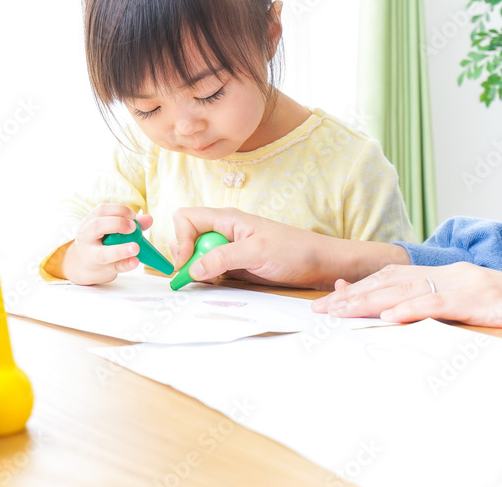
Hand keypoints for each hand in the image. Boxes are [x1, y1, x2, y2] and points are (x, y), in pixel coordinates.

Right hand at [60, 204, 153, 284]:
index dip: (118, 210)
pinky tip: (134, 261)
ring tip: (135, 247)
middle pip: (96, 227)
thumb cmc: (100, 242)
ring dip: (120, 250)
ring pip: (102, 253)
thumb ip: (130, 223)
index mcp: (89, 222)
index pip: (101, 211)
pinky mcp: (100, 270)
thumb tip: (148, 219)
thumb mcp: (109, 230)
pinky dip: (125, 264)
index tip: (133, 215)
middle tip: (133, 227)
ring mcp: (91, 256)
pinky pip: (113, 267)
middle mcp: (87, 237)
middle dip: (117, 224)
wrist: (82, 266)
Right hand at [171, 207, 402, 289]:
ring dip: (195, 268)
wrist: (321, 264)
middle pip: (186, 236)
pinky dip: (207, 277)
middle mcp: (224, 231)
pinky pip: (210, 268)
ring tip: (208, 281)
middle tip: (194, 275)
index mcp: (227, 219)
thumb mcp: (256, 252)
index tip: (187, 263)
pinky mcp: (235, 264)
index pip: (185, 218)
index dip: (180, 239)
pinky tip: (216, 284)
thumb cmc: (294, 251)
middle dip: (184, 255)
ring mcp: (229, 248)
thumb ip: (222, 258)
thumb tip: (192, 269)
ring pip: (196, 254)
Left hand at [311, 262, 501, 334]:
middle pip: (389, 281)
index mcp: (442, 272)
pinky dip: (411, 308)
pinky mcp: (476, 299)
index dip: (359, 285)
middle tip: (322, 309)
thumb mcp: (465, 304)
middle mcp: (447, 272)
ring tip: (341, 312)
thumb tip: (393, 313)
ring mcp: (462, 283)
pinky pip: (438, 303)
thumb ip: (430, 303)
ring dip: (370, 301)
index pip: (390, 276)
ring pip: (406, 290)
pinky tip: (389, 315)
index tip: (330, 296)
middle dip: (353, 295)